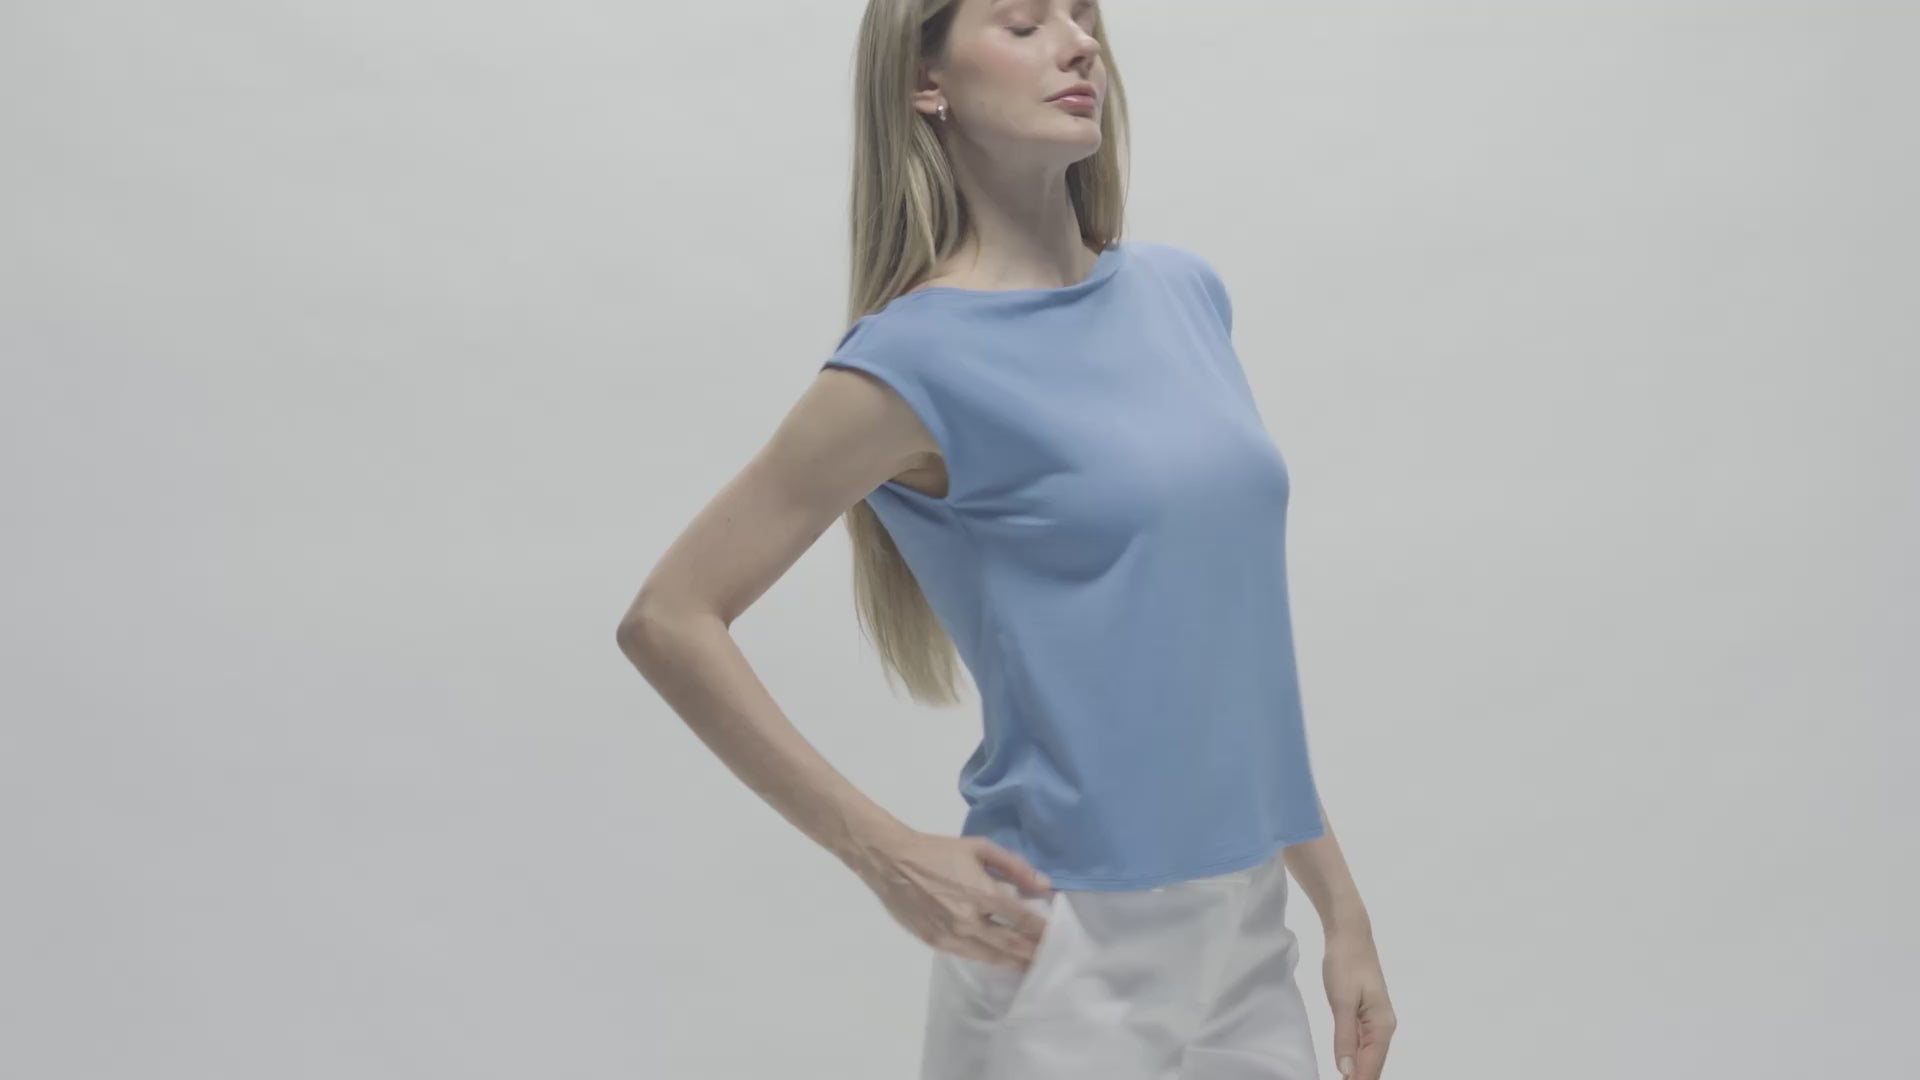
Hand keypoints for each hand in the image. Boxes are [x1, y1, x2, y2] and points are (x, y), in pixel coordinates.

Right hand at [846, 826, 1054, 971]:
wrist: (891, 861)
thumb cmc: (937, 850)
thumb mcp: (979, 847)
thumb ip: (1014, 866)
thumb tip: (1044, 885)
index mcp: (982, 893)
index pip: (1023, 919)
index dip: (1043, 930)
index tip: (1057, 937)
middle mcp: (970, 920)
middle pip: (1011, 943)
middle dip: (1033, 952)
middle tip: (1050, 959)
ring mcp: (952, 935)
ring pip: (991, 956)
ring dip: (1014, 961)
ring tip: (1031, 966)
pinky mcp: (937, 943)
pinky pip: (970, 955)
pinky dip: (989, 959)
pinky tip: (1000, 960)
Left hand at [1324, 926, 1395, 1078]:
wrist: (1350, 935)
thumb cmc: (1346, 964)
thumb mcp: (1342, 1002)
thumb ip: (1344, 1038)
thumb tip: (1347, 1072)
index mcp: (1382, 1026)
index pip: (1371, 1066)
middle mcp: (1384, 1028)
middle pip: (1373, 1065)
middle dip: (1359, 1079)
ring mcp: (1376, 1022)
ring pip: (1368, 1056)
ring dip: (1358, 1072)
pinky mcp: (1366, 1015)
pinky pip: (1362, 1044)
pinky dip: (1355, 1057)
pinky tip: (1346, 1067)